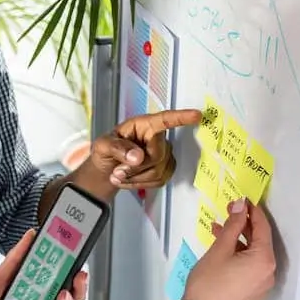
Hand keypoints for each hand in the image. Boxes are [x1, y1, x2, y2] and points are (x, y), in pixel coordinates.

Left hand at [80, 108, 202, 192]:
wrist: (107, 168)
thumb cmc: (106, 150)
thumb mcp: (103, 145)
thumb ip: (117, 148)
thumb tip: (138, 156)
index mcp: (144, 125)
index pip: (164, 120)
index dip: (181, 118)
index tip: (197, 115)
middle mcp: (157, 138)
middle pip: (157, 156)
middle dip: (135, 168)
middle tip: (117, 172)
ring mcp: (164, 155)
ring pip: (158, 171)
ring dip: (135, 178)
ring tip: (118, 175)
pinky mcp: (166, 170)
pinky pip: (158, 181)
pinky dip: (140, 184)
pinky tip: (129, 179)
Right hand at [182, 199, 275, 299]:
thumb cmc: (210, 280)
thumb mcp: (220, 248)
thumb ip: (233, 225)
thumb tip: (241, 205)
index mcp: (264, 259)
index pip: (263, 228)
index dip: (252, 211)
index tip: (242, 199)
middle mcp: (269, 272)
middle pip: (260, 242)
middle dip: (244, 226)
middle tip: (228, 212)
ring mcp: (262, 285)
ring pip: (254, 255)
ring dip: (239, 242)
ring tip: (219, 231)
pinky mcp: (254, 293)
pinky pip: (251, 268)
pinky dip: (240, 257)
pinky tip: (223, 251)